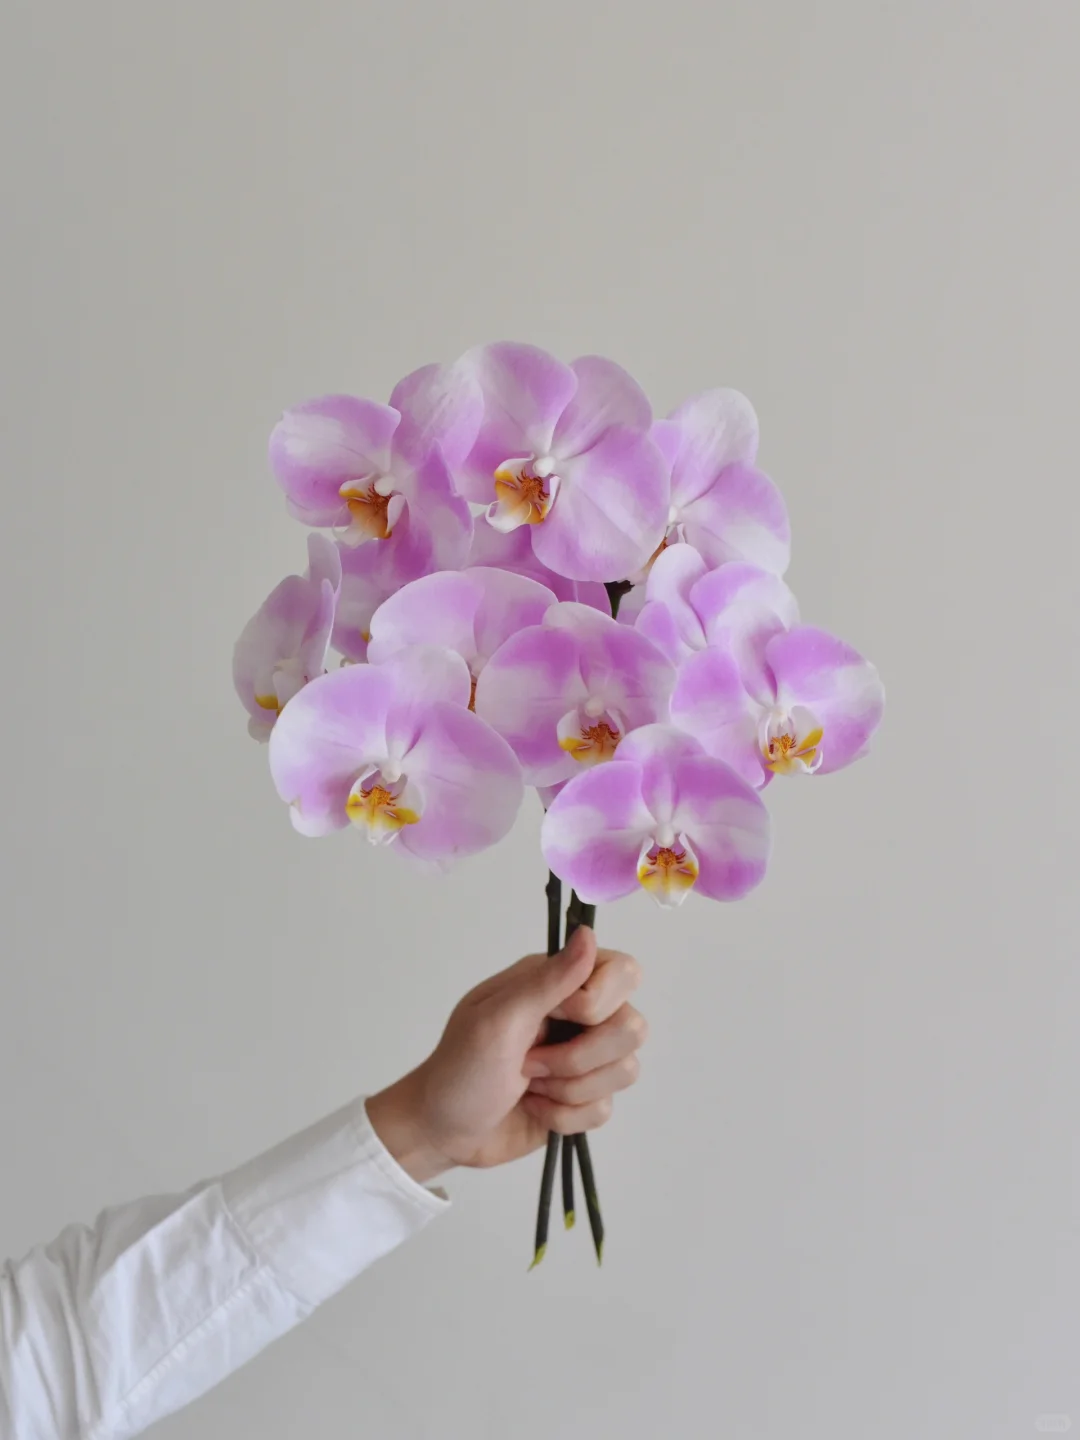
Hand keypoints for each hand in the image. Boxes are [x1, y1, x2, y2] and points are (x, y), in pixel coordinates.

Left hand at [366, 928, 645, 1181]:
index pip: (624, 972)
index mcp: (556, 981)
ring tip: (531, 1086)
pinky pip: (606, 1108)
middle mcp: (578, 1015)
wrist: (442, 1131)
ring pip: (625, 1070)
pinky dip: (566, 1117)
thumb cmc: (460, 1068)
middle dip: (580, 1058)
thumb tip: (588, 934)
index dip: (599, 1002)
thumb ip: (548, 981)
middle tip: (531, 1063)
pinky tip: (536, 1109)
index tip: (560, 1018)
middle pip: (632, 1027)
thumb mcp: (498, 1021)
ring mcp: (584, 1058)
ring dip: (571, 1089)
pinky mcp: (584, 1098)